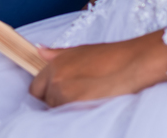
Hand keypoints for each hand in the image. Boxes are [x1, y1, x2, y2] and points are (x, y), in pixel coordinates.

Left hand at [27, 33, 166, 106]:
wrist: (131, 63)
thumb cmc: (110, 56)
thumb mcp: (80, 50)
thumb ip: (57, 55)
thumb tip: (39, 50)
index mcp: (54, 65)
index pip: (35, 89)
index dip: (46, 94)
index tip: (59, 94)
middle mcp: (55, 79)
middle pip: (46, 102)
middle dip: (58, 102)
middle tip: (78, 97)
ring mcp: (64, 94)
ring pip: (58, 111)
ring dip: (68, 109)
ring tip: (88, 99)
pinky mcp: (76, 106)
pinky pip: (69, 117)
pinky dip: (77, 114)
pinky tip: (91, 104)